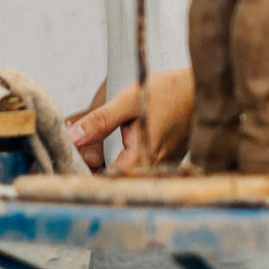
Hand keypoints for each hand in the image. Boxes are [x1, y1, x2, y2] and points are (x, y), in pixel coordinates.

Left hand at [68, 67, 192, 172]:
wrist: (202, 89)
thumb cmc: (170, 93)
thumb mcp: (128, 102)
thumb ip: (100, 121)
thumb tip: (73, 137)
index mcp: (143, 157)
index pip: (106, 178)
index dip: (84, 172)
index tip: (66, 164)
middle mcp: (153, 166)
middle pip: (115, 176)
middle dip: (92, 166)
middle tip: (71, 153)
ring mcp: (160, 164)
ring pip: (125, 170)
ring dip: (105, 161)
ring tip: (86, 148)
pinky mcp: (164, 158)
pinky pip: (136, 162)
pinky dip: (120, 155)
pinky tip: (108, 144)